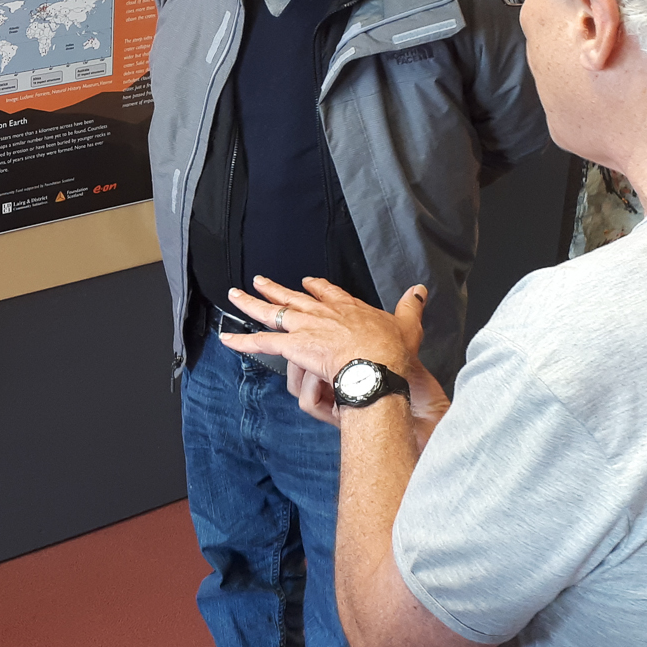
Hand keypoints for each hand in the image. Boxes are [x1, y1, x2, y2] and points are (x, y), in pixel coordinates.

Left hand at [221, 276, 449, 440]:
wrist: (375, 365)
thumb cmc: (391, 350)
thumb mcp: (408, 324)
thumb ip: (411, 306)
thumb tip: (419, 290)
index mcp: (347, 308)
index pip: (328, 293)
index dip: (316, 287)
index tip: (308, 282)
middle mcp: (322, 313)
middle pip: (293, 297)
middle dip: (275, 289)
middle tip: (260, 281)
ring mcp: (305, 327)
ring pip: (272, 313)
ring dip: (251, 305)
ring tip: (234, 296)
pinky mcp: (293, 345)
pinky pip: (262, 343)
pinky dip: (243, 342)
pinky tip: (227, 339)